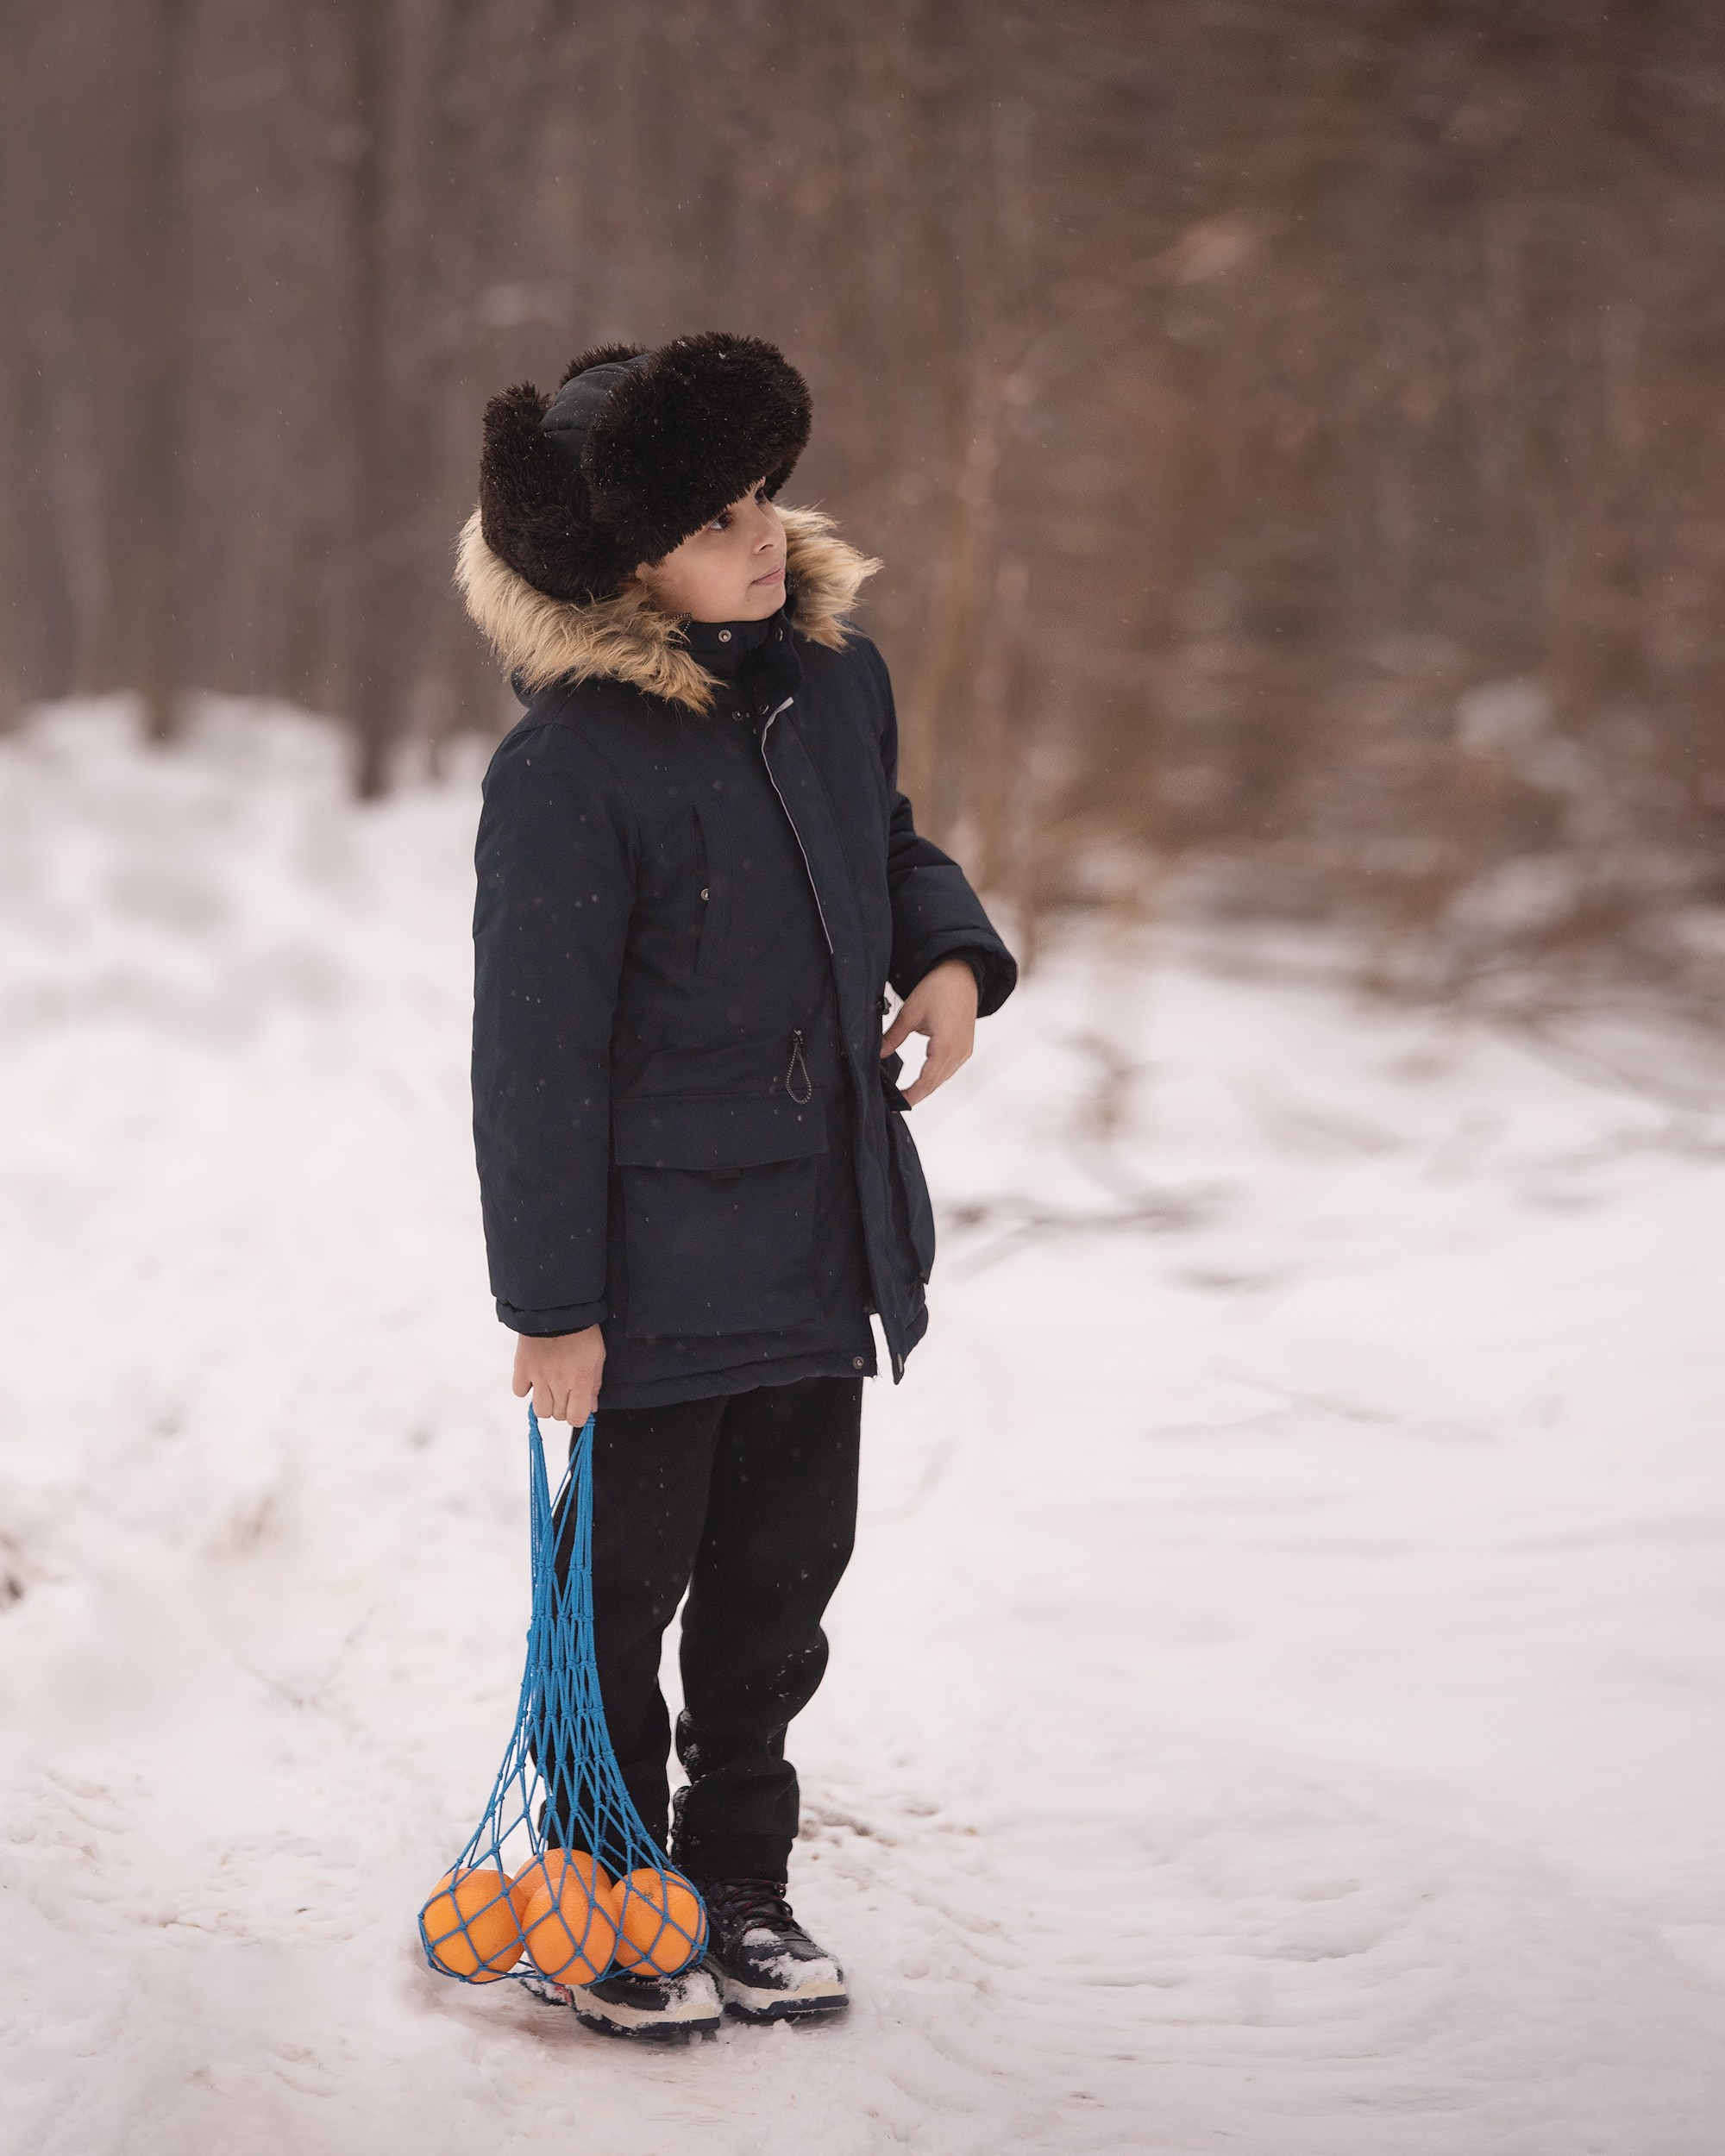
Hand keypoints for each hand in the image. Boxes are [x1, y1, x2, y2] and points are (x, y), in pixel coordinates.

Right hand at [512, 1324, 605, 1424]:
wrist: (557, 1308)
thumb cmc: (582, 1331)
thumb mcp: (597, 1357)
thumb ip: (594, 1385)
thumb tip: (591, 1407)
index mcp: (580, 1380)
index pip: (576, 1419)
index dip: (578, 1416)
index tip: (578, 1408)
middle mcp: (559, 1382)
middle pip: (558, 1415)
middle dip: (563, 1407)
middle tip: (565, 1391)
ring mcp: (538, 1376)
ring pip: (540, 1410)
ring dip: (545, 1402)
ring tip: (550, 1387)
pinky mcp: (522, 1367)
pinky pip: (519, 1391)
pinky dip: (525, 1388)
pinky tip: (534, 1377)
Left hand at [880, 956, 978, 1106]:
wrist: (962, 973)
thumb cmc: (938, 988)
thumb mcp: (910, 1013)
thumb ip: (893, 1037)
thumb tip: (877, 1054)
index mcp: (946, 1046)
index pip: (926, 1082)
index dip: (910, 1096)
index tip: (895, 1104)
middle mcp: (959, 1052)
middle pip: (935, 1084)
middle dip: (915, 1095)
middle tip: (894, 1103)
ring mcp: (964, 1051)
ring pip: (942, 1078)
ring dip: (925, 1088)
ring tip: (904, 1095)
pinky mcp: (965, 1047)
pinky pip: (948, 1069)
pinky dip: (934, 1077)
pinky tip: (921, 1081)